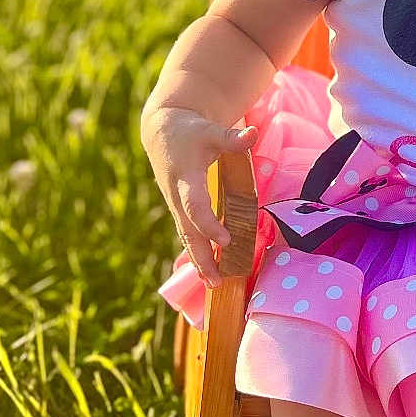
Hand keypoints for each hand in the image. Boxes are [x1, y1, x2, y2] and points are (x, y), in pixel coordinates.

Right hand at [140, 103, 258, 287]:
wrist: (162, 133)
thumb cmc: (190, 132)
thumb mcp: (209, 131)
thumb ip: (231, 137)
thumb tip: (252, 134)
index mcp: (185, 178)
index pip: (195, 206)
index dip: (208, 224)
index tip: (226, 240)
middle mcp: (177, 197)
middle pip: (189, 232)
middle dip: (202, 257)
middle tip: (217, 281)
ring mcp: (177, 206)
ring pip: (187, 238)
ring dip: (199, 262)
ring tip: (214, 285)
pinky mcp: (180, 210)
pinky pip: (188, 235)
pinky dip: (198, 254)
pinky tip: (208, 273)